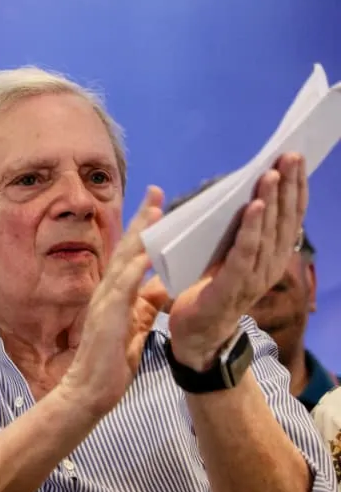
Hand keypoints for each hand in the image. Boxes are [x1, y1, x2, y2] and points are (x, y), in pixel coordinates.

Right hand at [61, 186, 166, 412]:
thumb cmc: (110, 364)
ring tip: (156, 213)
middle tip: (155, 193)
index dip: (145, 230)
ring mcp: (104, 303)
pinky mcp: (106, 317)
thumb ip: (146, 306)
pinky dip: (134, 270)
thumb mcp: (136, 328)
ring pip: (123, 261)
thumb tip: (162, 285)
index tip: (158, 204)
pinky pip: (121, 289)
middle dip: (142, 220)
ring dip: (140, 236)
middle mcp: (107, 292)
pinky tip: (146, 256)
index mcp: (115, 294)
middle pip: (126, 249)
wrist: (90, 391)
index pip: (131, 255)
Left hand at [169, 153, 306, 369]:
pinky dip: (251, 229)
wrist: (196, 336)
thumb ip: (235, 230)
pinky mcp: (231, 287)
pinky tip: (254, 206)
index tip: (294, 157)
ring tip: (271, 174)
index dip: (294, 188)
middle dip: (287, 186)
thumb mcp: (226, 255)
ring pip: (267, 233)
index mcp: (271, 256)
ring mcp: (253, 278)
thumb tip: (240, 194)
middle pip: (283, 220)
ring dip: (271, 201)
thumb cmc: (210, 290)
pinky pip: (244, 254)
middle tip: (288, 156)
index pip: (289, 217)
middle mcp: (269, 266)